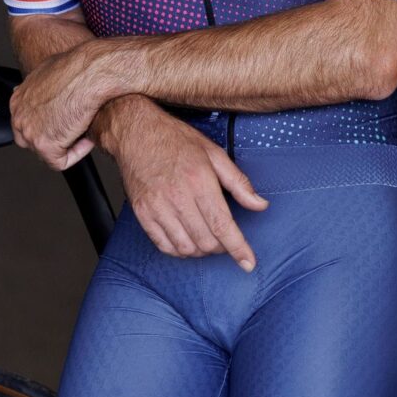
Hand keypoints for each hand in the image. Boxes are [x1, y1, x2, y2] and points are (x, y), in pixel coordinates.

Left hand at [10, 41, 123, 169]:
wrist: (89, 74)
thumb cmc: (76, 68)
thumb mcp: (49, 71)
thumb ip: (41, 86)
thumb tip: (47, 91)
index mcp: (18, 101)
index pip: (26, 124)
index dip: (47, 126)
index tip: (64, 122)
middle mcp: (19, 117)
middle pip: (32, 141)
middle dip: (53, 138)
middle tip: (73, 131)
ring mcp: (30, 133)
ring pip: (46, 153)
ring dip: (67, 145)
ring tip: (84, 132)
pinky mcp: (45, 146)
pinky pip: (60, 162)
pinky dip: (76, 154)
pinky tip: (88, 140)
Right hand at [112, 106, 269, 271]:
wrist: (136, 133)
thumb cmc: (176, 140)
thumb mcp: (214, 153)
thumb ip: (239, 182)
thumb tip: (260, 205)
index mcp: (199, 181)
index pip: (222, 226)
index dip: (238, 248)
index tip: (249, 264)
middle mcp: (177, 197)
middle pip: (206, 241)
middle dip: (221, 248)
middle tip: (225, 239)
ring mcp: (157, 207)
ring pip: (186, 248)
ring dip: (201, 251)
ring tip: (206, 239)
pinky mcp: (142, 214)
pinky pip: (164, 246)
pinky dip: (179, 250)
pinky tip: (187, 240)